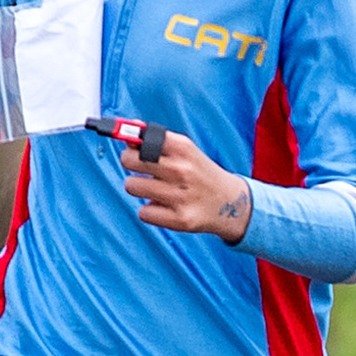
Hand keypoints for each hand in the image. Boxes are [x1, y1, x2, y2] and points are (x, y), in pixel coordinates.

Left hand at [117, 127, 252, 241]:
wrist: (230, 203)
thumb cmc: (198, 173)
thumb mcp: (184, 151)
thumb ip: (155, 142)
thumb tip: (125, 136)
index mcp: (183, 147)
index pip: (140, 139)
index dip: (132, 145)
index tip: (135, 149)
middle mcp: (182, 169)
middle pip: (128, 160)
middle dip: (130, 164)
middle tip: (141, 170)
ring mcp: (180, 195)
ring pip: (131, 186)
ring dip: (139, 188)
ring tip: (155, 189)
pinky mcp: (180, 219)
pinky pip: (143, 212)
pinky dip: (150, 211)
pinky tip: (164, 207)